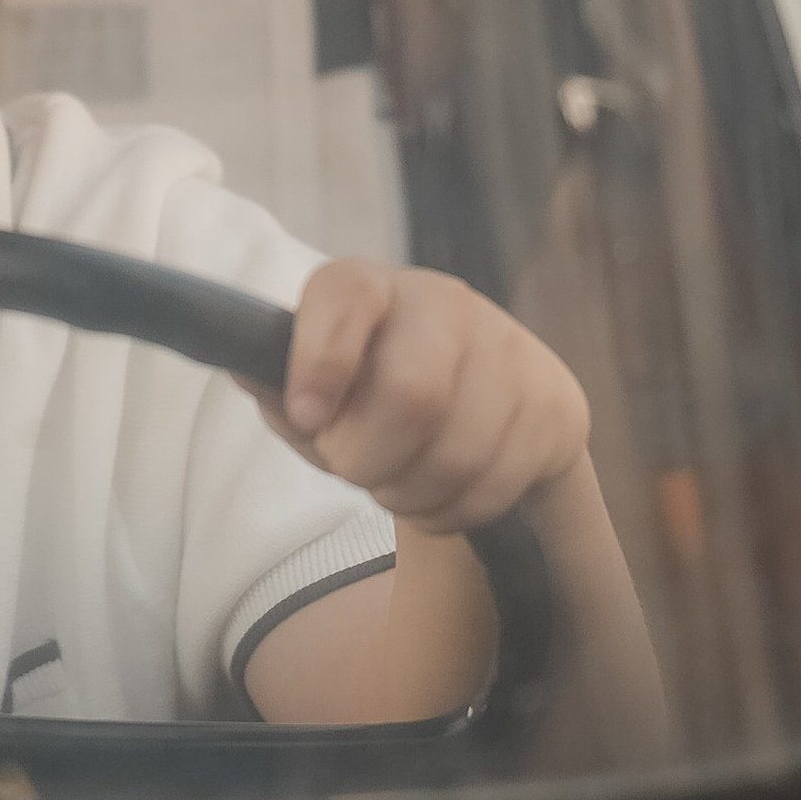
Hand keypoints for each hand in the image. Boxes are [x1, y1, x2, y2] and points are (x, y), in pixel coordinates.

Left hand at [272, 259, 589, 532]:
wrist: (484, 407)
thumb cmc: (373, 395)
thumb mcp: (315, 390)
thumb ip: (279, 387)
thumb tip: (246, 369)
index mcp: (371, 288)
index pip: (345, 296)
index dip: (321, 359)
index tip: (306, 417)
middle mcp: (444, 303)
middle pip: (412, 394)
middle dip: (369, 458)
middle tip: (354, 469)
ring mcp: (509, 349)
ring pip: (457, 454)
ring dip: (411, 495)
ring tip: (396, 485)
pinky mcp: (554, 403)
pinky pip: (497, 485)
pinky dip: (454, 511)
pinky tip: (441, 494)